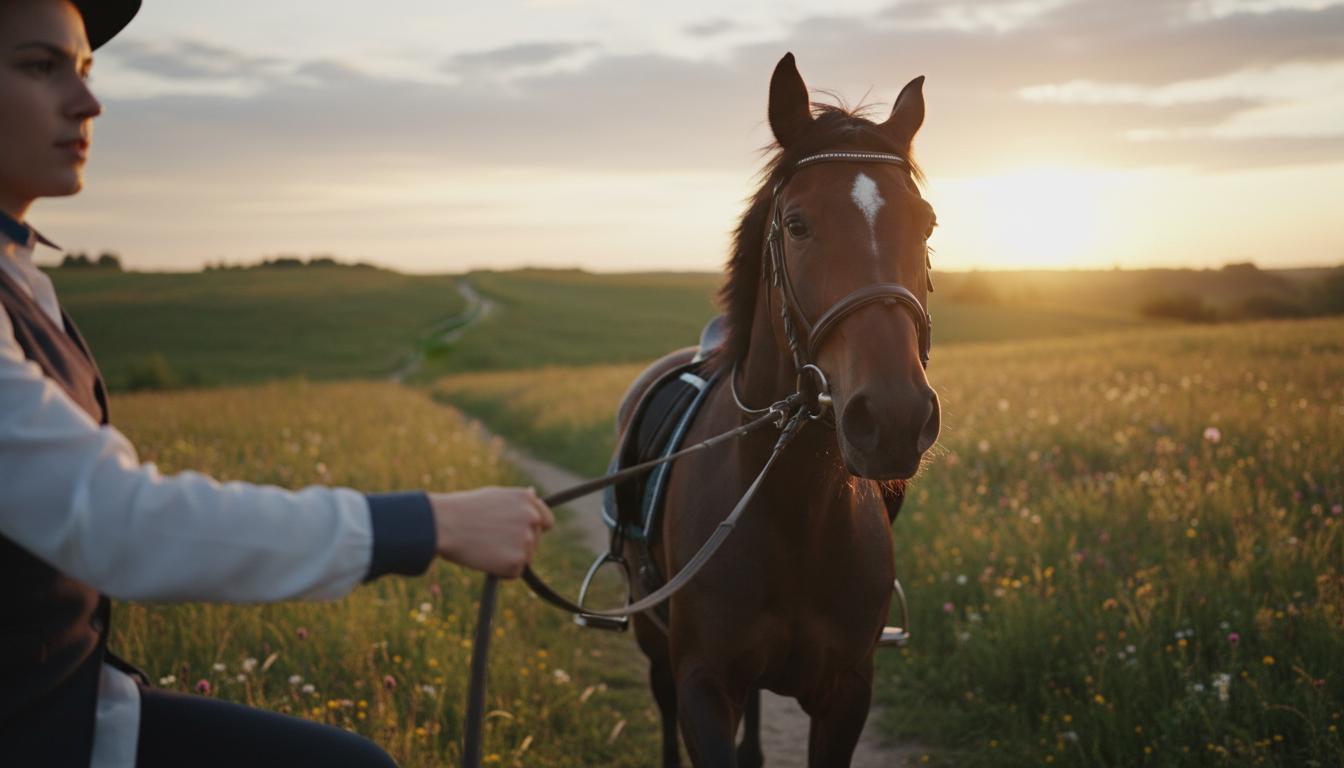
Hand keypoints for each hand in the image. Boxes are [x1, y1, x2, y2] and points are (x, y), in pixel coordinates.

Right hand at [430, 487, 554, 577]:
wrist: (443, 525)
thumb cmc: (462, 510)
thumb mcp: (494, 496)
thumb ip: (517, 500)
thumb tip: (534, 494)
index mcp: (527, 499)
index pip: (546, 521)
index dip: (533, 530)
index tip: (519, 536)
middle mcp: (532, 518)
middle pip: (535, 542)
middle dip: (517, 545)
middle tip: (490, 542)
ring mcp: (527, 539)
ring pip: (524, 558)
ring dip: (508, 558)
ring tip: (484, 547)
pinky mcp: (517, 561)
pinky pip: (514, 572)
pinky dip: (501, 571)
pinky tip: (484, 559)